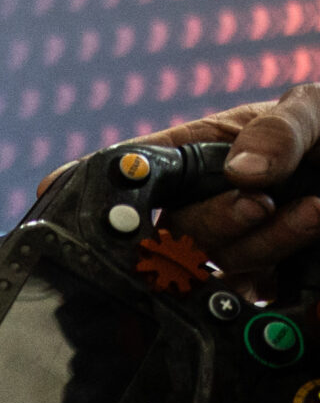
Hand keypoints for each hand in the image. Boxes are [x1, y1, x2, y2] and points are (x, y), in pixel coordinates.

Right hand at [128, 87, 319, 281]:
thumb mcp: (315, 109)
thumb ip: (279, 131)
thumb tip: (240, 172)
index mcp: (203, 150)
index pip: (141, 166)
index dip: (121, 180)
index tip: (103, 187)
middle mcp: (210, 198)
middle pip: (176, 227)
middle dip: (218, 220)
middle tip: (263, 202)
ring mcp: (238, 239)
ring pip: (217, 261)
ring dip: (264, 241)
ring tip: (316, 212)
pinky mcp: (269, 276)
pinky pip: (251, 292)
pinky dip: (273, 277)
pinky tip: (307, 246)